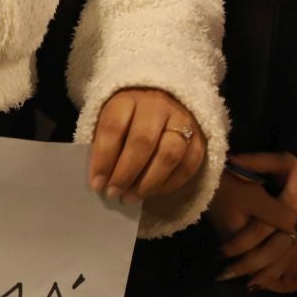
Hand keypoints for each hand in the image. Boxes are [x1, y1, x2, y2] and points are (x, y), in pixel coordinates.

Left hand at [88, 88, 207, 205]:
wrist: (161, 99)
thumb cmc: (126, 119)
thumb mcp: (107, 122)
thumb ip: (103, 147)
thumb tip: (100, 181)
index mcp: (127, 99)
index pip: (114, 127)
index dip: (103, 158)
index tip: (96, 184)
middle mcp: (157, 105)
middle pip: (143, 141)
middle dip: (125, 174)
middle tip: (114, 194)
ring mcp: (182, 118)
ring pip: (169, 153)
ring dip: (149, 182)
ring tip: (132, 197)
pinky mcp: (199, 135)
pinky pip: (189, 164)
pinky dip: (170, 183)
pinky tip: (153, 192)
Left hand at [214, 153, 296, 293]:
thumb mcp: (286, 160)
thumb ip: (257, 162)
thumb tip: (230, 160)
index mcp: (292, 205)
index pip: (259, 231)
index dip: (239, 244)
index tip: (220, 252)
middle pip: (271, 255)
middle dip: (248, 267)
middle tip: (225, 275)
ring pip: (287, 265)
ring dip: (267, 278)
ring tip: (247, 285)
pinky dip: (290, 276)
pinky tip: (274, 282)